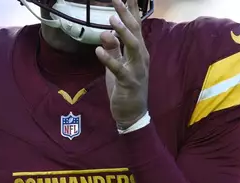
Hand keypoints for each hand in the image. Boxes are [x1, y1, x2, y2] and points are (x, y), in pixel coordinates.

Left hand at [95, 0, 148, 129]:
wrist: (132, 113)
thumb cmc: (125, 88)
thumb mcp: (116, 65)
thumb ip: (113, 49)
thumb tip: (105, 32)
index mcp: (138, 52)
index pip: (136, 27)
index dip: (131, 11)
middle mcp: (141, 57)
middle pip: (135, 32)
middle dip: (127, 15)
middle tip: (116, 0)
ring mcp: (137, 69)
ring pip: (133, 46)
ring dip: (123, 32)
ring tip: (111, 19)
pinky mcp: (129, 82)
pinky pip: (119, 69)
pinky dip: (109, 59)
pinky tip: (98, 51)